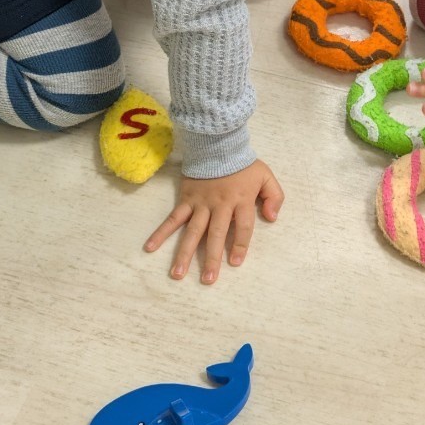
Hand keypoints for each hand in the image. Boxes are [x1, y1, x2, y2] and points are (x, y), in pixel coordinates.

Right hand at [144, 159, 283, 283]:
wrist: (218, 144)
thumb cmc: (243, 165)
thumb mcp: (266, 177)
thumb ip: (274, 197)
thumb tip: (272, 218)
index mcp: (241, 200)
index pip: (242, 226)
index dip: (240, 244)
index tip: (235, 262)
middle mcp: (220, 205)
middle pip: (215, 234)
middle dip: (212, 258)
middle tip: (208, 280)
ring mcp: (201, 203)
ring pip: (193, 231)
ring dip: (184, 253)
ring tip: (178, 274)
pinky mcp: (186, 200)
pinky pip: (173, 218)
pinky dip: (161, 233)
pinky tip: (150, 247)